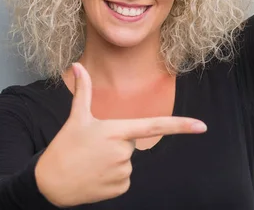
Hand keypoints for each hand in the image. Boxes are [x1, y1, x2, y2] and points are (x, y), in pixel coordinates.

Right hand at [35, 63, 206, 206]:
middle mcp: (123, 152)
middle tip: (92, 148)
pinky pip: (124, 179)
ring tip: (91, 162)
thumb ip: (83, 90)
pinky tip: (94, 176)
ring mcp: (123, 172)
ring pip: (127, 162)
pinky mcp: (121, 188)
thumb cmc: (64, 146)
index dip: (180, 126)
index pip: (154, 126)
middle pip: (130, 143)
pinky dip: (111, 177)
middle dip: (115, 144)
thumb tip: (77, 65)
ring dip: (112, 161)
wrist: (51, 182)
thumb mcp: (76, 117)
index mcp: (116, 131)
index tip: (202, 126)